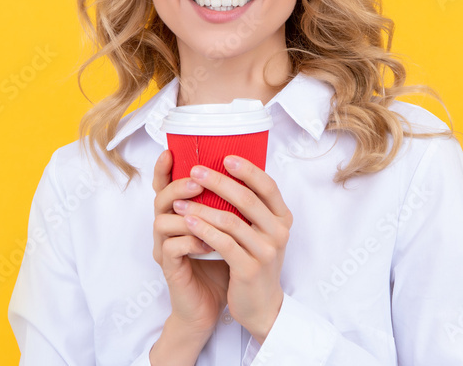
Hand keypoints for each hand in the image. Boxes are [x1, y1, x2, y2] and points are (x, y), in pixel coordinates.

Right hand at [151, 149, 230, 338]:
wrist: (213, 306)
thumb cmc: (222, 265)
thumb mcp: (228, 231)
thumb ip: (228, 207)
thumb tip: (249, 176)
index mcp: (180, 214)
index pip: (165, 185)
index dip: (163, 169)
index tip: (171, 151)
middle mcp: (167, 228)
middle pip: (160, 198)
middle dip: (178, 186)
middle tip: (197, 182)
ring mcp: (165, 247)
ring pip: (162, 221)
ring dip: (186, 214)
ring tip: (206, 212)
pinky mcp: (169, 268)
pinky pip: (171, 248)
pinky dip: (190, 242)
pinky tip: (207, 244)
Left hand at [171, 154, 291, 342]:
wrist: (262, 307)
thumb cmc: (255, 262)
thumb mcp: (261, 233)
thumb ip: (252, 209)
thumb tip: (227, 173)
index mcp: (283, 219)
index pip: (268, 186)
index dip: (247, 169)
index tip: (225, 156)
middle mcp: (279, 233)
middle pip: (247, 199)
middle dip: (218, 182)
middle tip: (194, 171)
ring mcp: (266, 252)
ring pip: (231, 221)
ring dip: (202, 207)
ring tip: (179, 200)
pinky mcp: (250, 269)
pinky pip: (223, 243)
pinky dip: (203, 229)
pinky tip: (187, 221)